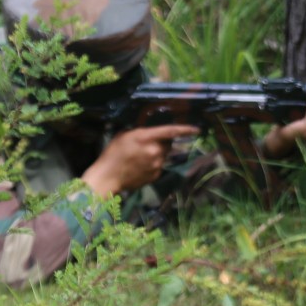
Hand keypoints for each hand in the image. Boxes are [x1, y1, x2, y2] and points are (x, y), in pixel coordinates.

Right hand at [82, 124, 198, 196]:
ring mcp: (157, 164)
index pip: (170, 131)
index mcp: (146, 138)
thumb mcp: (124, 135)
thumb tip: (151, 130)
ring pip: (164, 154)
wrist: (108, 177)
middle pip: (168, 143)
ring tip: (141, 156)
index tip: (197, 129)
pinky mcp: (157, 175)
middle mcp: (155, 151)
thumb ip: (140, 131)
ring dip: (157, 153)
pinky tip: (140, 165)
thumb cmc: (113, 153)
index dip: (185, 129)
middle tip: (148, 143)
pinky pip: (160, 165)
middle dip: (162, 142)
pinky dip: (154, 163)